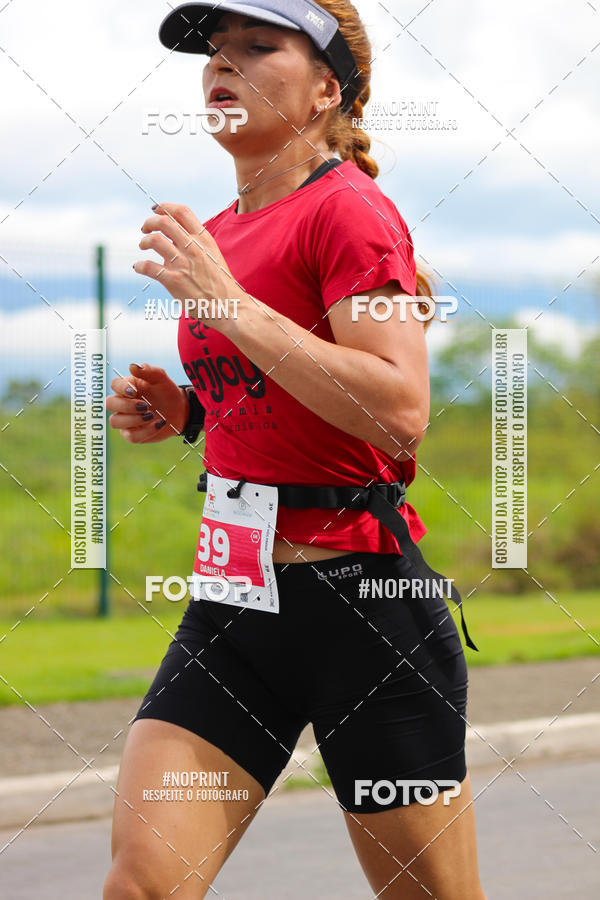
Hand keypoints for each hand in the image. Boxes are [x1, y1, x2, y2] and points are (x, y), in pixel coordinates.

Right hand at [106, 363, 188, 443]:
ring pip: (115, 421)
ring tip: (152, 415)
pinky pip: (130, 437)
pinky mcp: (133, 434)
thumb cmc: (167, 391)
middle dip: (126, 406)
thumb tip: (132, 366)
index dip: (121, 388)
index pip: (114, 385)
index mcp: (127, 387)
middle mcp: (122, 403)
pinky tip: (159, 424)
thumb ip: (148, 370)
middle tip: (145, 406)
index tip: (134, 391)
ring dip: (133, 419)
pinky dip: (145, 431)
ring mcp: (125, 419)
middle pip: (109, 404)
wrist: (179, 410)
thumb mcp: (161, 378)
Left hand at [134, 202, 238, 329]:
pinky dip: (140, 265)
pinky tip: (139, 267)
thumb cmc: (220, 282)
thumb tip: (173, 235)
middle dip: (150, 222)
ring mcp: (183, 264)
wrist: (229, 306)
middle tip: (145, 229)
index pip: (182, 211)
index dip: (165, 206)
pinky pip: (149, 267)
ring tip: (143, 246)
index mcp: (204, 239)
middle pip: (164, 222)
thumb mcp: (212, 255)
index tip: (156, 209)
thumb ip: (195, 243)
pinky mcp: (174, 281)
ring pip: (154, 240)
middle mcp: (193, 248)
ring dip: (144, 241)